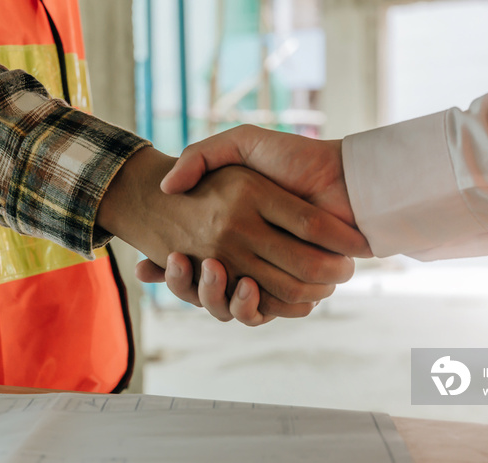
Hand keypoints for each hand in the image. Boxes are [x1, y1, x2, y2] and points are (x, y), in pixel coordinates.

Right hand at [98, 146, 365, 322]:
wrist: (344, 179)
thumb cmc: (295, 158)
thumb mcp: (242, 144)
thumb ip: (202, 155)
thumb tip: (166, 188)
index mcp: (229, 232)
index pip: (187, 262)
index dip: (168, 269)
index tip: (143, 268)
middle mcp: (245, 258)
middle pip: (203, 289)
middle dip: (185, 285)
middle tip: (182, 262)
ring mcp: (268, 276)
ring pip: (226, 305)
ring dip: (213, 296)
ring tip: (214, 270)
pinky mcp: (292, 290)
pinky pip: (262, 312)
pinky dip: (249, 308)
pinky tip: (244, 287)